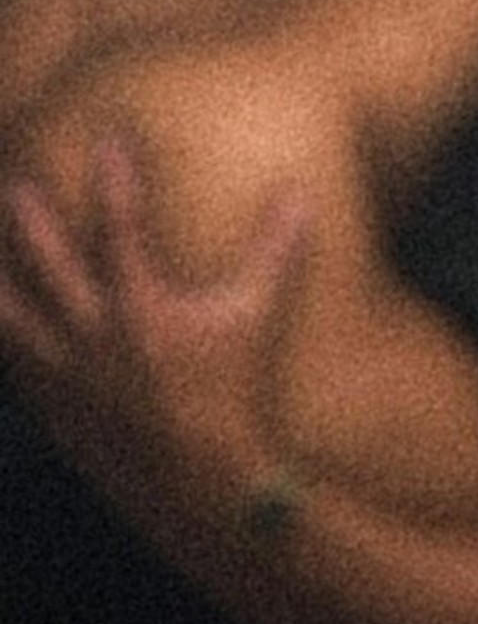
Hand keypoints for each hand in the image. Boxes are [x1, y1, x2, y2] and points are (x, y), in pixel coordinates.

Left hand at [0, 141, 308, 482]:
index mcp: (140, 310)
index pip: (120, 227)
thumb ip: (275, 250)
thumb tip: (301, 191)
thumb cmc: (233, 392)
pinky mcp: (53, 407)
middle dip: (28, 218)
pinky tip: (6, 315)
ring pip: (10, 316)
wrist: (201, 485)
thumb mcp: (254, 316)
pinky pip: (13, 366)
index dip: (115, 179)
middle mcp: (93, 338)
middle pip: (45, 263)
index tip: (109, 138)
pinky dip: (7, 336)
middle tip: (18, 182)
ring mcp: (65, 375)